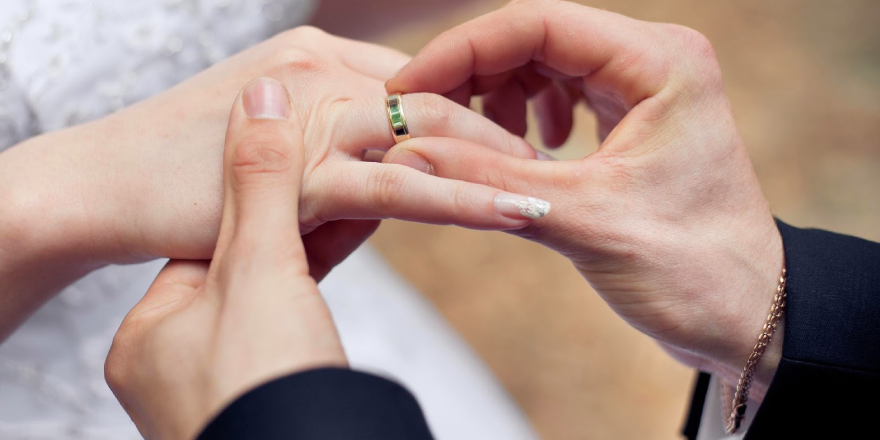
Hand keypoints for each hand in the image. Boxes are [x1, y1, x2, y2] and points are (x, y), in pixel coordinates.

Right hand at [0, 27, 546, 336]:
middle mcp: (321, 72)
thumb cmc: (179, 164)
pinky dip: (463, 200)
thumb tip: (382, 172)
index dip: (474, 103)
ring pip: (429, 134)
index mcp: (316, 56)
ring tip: (550, 188)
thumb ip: (326, 142)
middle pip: (439, 94)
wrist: (100, 183)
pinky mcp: (299, 171)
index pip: (418, 75)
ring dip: (497, 162)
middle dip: (500, 125)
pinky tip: (512, 213)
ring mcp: (310, 115)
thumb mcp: (266, 135)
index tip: (515, 131)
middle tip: (548, 158)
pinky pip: (399, 186)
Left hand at [105, 78, 344, 439]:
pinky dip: (329, 273)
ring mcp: (230, 378)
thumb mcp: (258, 272)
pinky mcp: (278, 388)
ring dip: (320, 244)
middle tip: (338, 164)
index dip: (254, 185)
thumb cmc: (264, 388)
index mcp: (153, 332)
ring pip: (280, 289)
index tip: (295, 144)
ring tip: (363, 189)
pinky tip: (360, 229)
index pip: (205, 232)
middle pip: (246, 259)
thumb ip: (260, 185)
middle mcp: (184, 358)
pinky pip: (303, 315)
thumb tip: (260, 98)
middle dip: (295, 215)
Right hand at [385, 0, 783, 396]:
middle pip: (534, 38)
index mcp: (659, 62)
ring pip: (542, 66)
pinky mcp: (630, 120)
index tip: (408, 88)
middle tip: (423, 119)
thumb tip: (408, 153)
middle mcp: (653, 61)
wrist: (746, 315)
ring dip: (496, 97)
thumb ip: (492, 181)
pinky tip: (521, 154)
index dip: (462, 50)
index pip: (537, 23)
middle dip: (472, 75)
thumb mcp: (584, 221)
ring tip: (477, 146)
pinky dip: (523, 119)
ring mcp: (642, 89)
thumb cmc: (694, 269)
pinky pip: (558, 96)